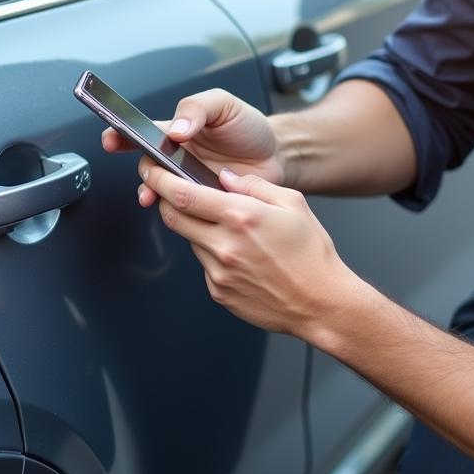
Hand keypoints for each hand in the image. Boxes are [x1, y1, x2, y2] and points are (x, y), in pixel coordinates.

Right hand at [102, 88, 281, 206]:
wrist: (278, 156)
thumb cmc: (249, 127)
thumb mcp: (224, 104)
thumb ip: (197, 108)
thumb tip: (177, 129)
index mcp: (177, 131)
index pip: (141, 132)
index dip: (121, 135)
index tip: (111, 139)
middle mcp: (177, 158)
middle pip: (147, 166)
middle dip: (143, 171)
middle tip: (151, 172)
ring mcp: (189, 182)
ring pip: (161, 191)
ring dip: (156, 194)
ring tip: (158, 195)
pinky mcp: (203, 203)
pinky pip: (183, 210)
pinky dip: (178, 211)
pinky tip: (186, 208)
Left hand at [138, 162, 357, 337]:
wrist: (322, 304)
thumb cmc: (312, 255)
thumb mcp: (292, 203)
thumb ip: (253, 185)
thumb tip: (224, 176)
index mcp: (240, 217)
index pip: (183, 194)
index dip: (160, 179)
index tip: (152, 169)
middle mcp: (224, 245)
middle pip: (173, 217)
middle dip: (164, 199)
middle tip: (167, 189)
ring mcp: (218, 272)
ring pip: (190, 240)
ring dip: (196, 227)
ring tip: (225, 227)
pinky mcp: (218, 292)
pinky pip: (204, 264)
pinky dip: (212, 253)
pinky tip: (238, 255)